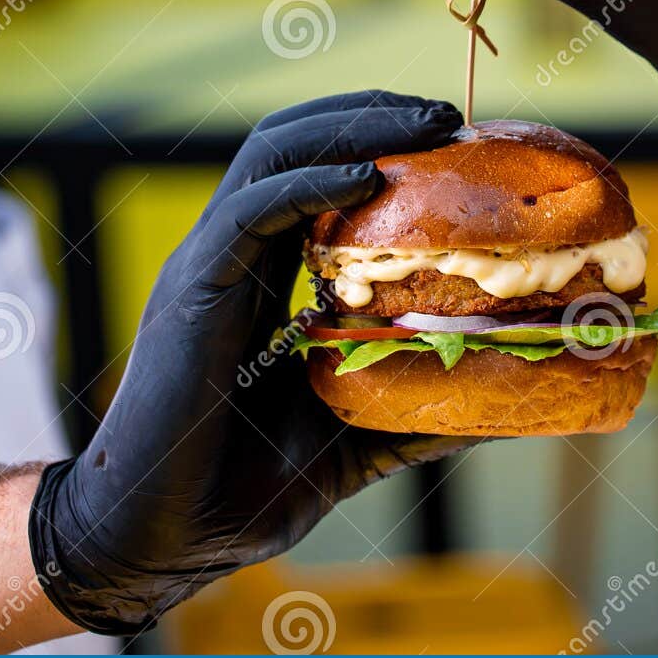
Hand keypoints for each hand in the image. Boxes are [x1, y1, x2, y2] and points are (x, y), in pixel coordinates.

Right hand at [30, 89, 467, 633]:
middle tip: (446, 115)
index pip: (313, 173)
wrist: (158, 543)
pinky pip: (253, 210)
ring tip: (420, 124)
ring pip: (272, 154)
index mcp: (259, 274)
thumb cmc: (242, 493)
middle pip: (294, 141)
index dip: (376, 142)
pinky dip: (310, 183)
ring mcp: (209, 264)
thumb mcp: (353, 440)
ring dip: (349, 126)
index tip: (449, 140)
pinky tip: (366, 179)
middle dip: (370, 114)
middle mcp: (230, 253)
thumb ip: (410, 409)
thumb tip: (499, 401)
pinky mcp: (194, 288)